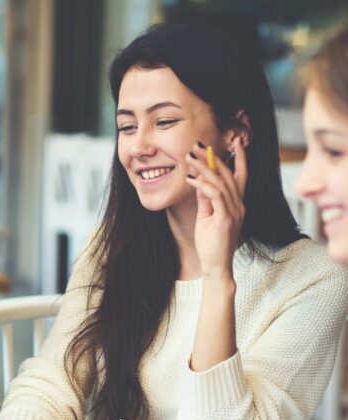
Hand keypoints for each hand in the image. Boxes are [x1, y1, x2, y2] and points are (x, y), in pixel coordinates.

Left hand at [186, 136, 246, 280]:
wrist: (216, 267)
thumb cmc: (211, 244)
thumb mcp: (207, 217)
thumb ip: (206, 200)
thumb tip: (200, 182)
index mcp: (237, 204)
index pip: (240, 176)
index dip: (238, 158)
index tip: (232, 142)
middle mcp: (239, 205)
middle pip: (229, 175)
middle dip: (213, 158)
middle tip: (198, 145)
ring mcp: (234, 212)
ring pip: (221, 183)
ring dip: (204, 168)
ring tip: (189, 158)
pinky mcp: (226, 219)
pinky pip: (216, 196)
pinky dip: (203, 185)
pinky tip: (191, 179)